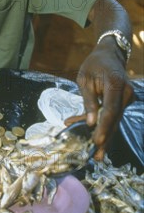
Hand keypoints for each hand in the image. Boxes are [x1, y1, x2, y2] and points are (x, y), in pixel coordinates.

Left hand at [77, 45, 133, 159]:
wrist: (109, 55)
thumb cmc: (94, 64)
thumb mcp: (84, 79)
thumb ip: (88, 100)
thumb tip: (91, 123)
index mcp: (115, 84)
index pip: (110, 110)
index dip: (104, 127)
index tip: (97, 141)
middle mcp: (126, 93)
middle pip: (114, 119)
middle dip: (105, 138)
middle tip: (97, 157)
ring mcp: (127, 99)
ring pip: (114, 120)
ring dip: (104, 135)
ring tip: (97, 155)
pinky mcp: (123, 102)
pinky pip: (112, 116)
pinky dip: (101, 125)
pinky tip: (90, 134)